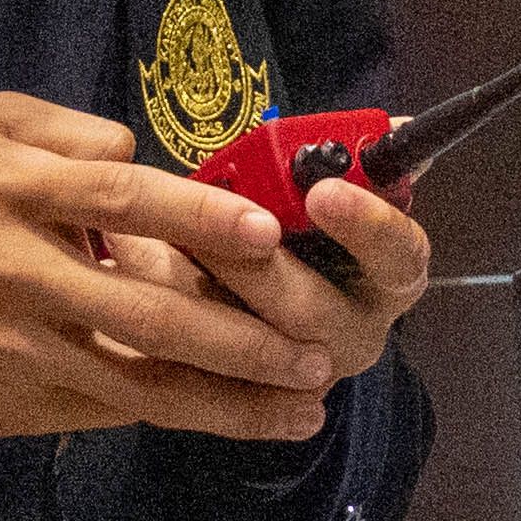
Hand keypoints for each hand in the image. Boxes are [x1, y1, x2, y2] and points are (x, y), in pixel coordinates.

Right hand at [0, 96, 338, 446]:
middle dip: (238, 335)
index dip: (194, 218)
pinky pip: (110, 410)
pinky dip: (177, 418)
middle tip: (314, 348)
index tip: (263, 234)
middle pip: (144, 305)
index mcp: (13, 188)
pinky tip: (234, 422)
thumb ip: (66, 130)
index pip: (118, 198)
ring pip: (138, 378)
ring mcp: (21, 343)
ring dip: (227, 399)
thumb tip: (141, 154)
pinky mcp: (17, 398)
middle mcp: (19, 268)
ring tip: (301, 405)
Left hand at [112, 173, 431, 399]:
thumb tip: (397, 122)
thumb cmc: (287, 223)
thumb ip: (340, 162)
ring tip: (134, 238)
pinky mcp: (242, 398)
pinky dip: (153, 314)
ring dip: (188, 289)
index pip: (401, 255)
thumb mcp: (314, 191)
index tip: (321, 191)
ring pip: (246, 347)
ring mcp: (300, 377)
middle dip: (253, 270)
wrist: (234, 295)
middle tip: (200, 230)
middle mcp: (353, 333)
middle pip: (312, 315)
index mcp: (387, 275)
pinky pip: (198, 372)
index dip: (367, 225)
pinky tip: (119, 263)